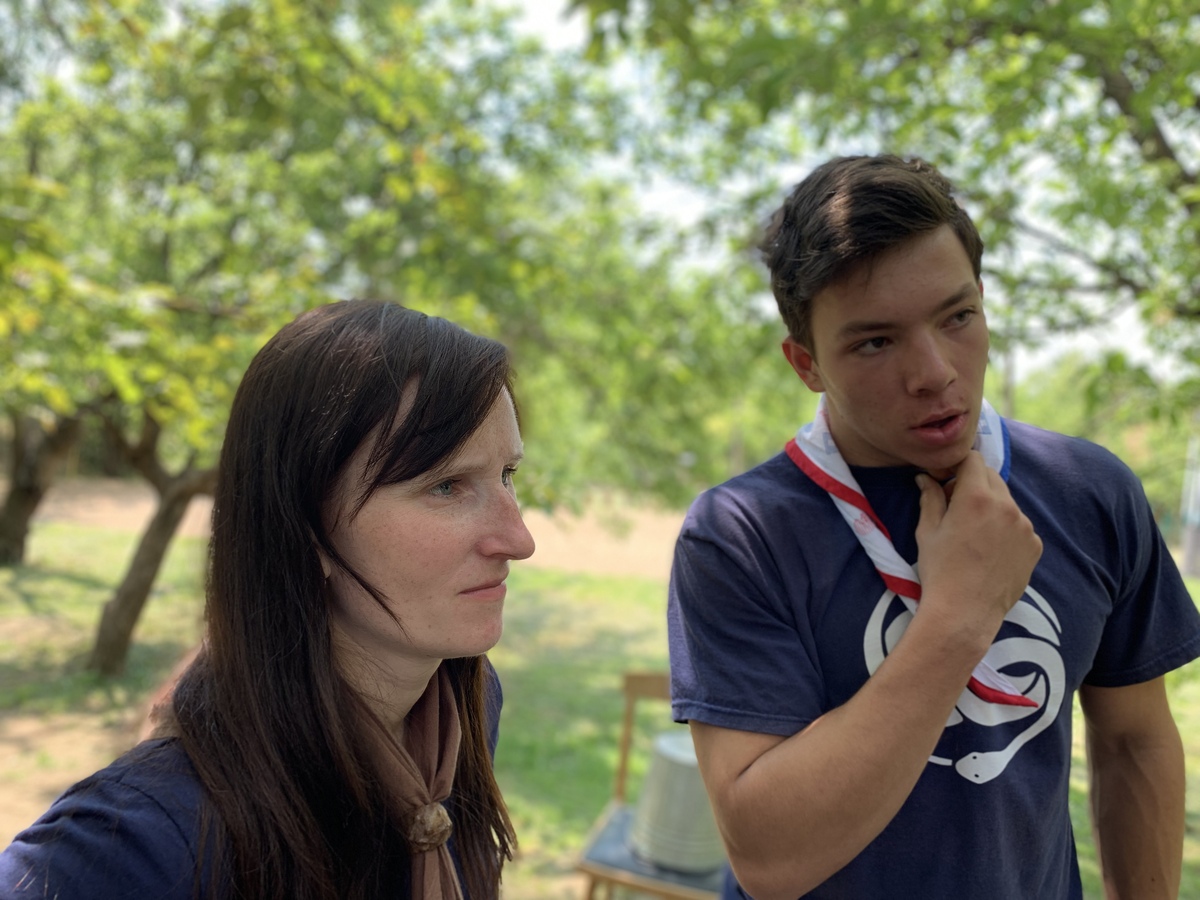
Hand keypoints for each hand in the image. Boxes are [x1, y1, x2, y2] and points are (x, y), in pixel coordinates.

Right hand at [914, 451, 1042, 647]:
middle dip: (973, 484)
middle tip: (956, 507)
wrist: (965, 612)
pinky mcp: (1034, 545)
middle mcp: (1007, 506)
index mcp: (977, 497)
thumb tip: (925, 478)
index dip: (958, 465)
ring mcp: (1025, 527)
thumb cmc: (940, 570)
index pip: (973, 459)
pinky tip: (989, 551)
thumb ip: (930, 498)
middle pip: (992, 477)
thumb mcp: (927, 531)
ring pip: (1007, 502)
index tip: (947, 480)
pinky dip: (1005, 529)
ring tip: (974, 534)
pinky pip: (1019, 526)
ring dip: (991, 506)